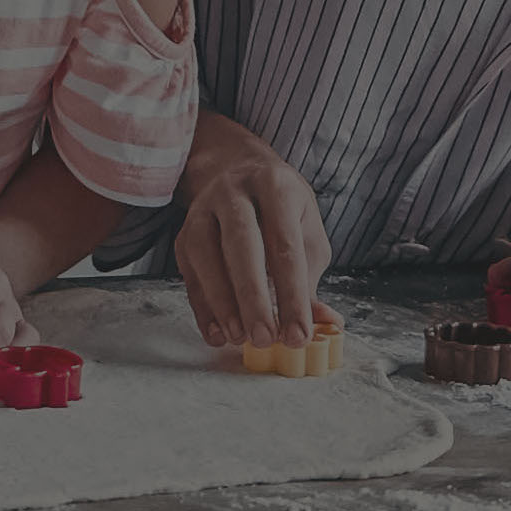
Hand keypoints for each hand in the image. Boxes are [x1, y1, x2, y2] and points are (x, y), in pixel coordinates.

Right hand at [174, 124, 329, 350]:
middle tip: (264, 338)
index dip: (293, 294)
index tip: (299, 335)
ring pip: (205, 254)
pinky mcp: (184, 233)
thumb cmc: (281, 209)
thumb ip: (310, 279)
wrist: (237, 172)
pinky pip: (189, 271)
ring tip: (240, 337)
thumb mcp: (306, 233)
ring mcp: (203, 209)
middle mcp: (235, 191)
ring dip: (222, 302)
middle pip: (241, 244)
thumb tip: (326, 323)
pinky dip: (202, 307)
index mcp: (275, 187)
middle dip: (252, 296)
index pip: (284, 245)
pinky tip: (217, 334)